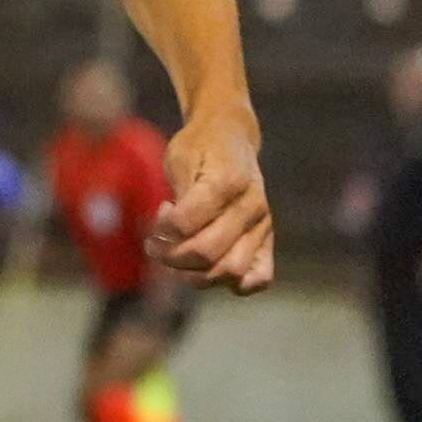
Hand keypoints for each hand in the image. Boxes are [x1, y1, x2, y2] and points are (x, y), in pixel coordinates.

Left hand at [152, 107, 273, 294]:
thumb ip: (181, 196)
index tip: (159, 212)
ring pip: (228, 272)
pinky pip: (260, 278)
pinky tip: (208, 270)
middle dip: (170, 255)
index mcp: (228, 181)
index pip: (186, 222)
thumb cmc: (199, 147)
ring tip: (177, 254)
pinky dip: (233, 284)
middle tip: (155, 243)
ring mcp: (262, 227)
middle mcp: (252, 207)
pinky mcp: (266, 241)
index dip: (162, 227)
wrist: (231, 137)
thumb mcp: (180, 158)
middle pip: (205, 253)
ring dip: (192, 274)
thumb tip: (173, 233)